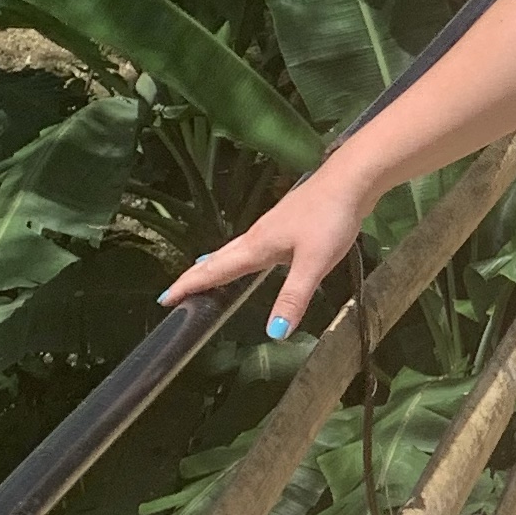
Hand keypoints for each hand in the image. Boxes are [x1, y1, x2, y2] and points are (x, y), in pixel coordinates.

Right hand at [162, 167, 368, 340]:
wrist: (351, 180)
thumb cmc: (330, 219)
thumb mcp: (314, 263)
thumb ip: (294, 297)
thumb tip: (274, 333)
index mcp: (257, 247)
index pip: (216, 270)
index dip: (190, 285)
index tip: (165, 299)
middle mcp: (258, 236)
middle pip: (219, 259)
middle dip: (195, 277)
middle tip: (175, 293)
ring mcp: (272, 227)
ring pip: (235, 251)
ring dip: (216, 265)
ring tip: (203, 277)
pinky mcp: (287, 223)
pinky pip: (253, 246)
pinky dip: (239, 257)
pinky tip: (250, 258)